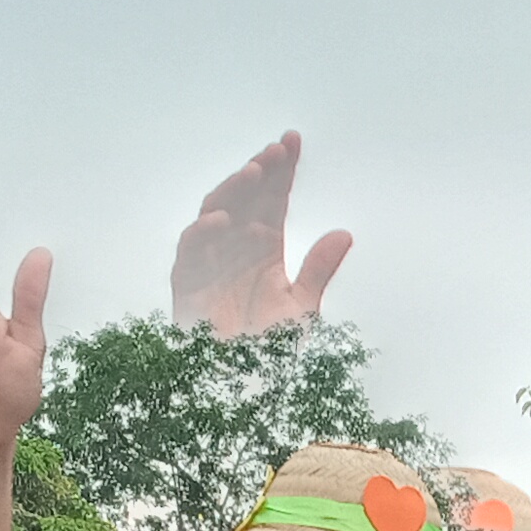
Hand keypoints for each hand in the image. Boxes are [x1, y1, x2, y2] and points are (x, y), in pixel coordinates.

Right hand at [169, 132, 350, 335]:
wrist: (240, 388)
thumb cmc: (268, 351)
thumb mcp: (302, 307)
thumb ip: (318, 269)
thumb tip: (344, 233)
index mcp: (264, 248)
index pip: (272, 200)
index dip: (281, 171)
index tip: (293, 142)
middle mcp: (235, 248)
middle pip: (245, 199)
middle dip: (259, 173)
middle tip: (277, 152)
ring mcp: (209, 262)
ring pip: (216, 213)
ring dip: (233, 191)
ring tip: (255, 172)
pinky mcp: (187, 284)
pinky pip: (190, 251)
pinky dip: (203, 233)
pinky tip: (223, 220)